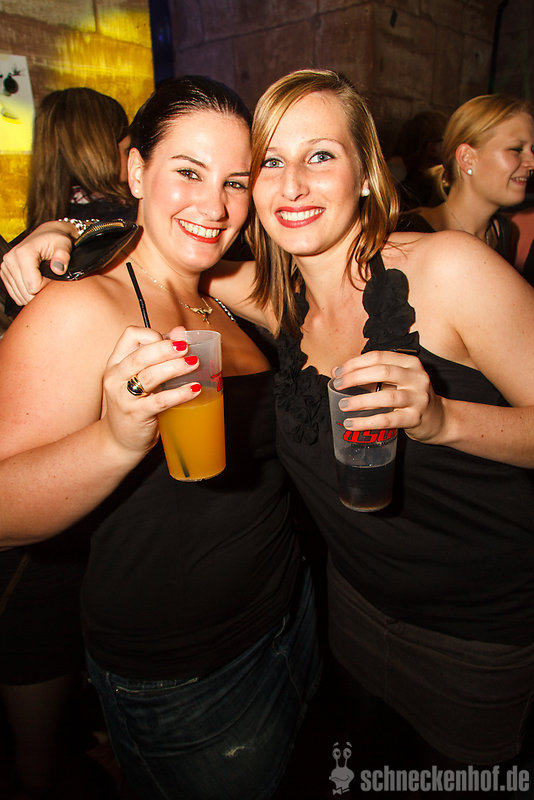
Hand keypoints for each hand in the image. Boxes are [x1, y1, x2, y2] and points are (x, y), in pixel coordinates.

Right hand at [0, 220, 76, 304]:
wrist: (46, 236)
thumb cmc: (55, 240)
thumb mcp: (63, 245)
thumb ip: (63, 256)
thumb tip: (59, 269)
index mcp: (23, 253)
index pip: (33, 287)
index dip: (46, 286)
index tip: (52, 277)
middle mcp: (11, 260)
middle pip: (25, 293)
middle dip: (40, 291)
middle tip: (48, 278)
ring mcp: (6, 267)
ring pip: (20, 296)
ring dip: (33, 293)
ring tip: (42, 279)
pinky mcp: (5, 273)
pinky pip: (15, 294)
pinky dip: (26, 293)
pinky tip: (34, 283)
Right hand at [100, 325, 202, 457]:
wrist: (119, 441)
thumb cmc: (134, 405)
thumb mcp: (140, 377)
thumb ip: (158, 355)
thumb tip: (181, 332)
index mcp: (116, 363)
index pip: (130, 336)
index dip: (153, 334)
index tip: (171, 341)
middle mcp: (116, 377)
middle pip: (141, 355)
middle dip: (166, 348)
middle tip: (187, 348)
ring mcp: (124, 397)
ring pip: (149, 376)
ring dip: (175, 368)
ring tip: (194, 364)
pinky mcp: (136, 415)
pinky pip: (160, 401)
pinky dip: (179, 394)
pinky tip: (194, 389)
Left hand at [331, 349, 444, 442]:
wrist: (438, 418)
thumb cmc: (410, 396)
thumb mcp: (396, 380)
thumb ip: (370, 375)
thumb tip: (337, 373)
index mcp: (410, 363)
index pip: (379, 356)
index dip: (355, 363)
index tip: (338, 371)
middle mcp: (417, 377)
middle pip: (382, 372)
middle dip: (355, 377)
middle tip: (337, 385)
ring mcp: (418, 398)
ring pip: (386, 397)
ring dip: (360, 401)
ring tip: (343, 405)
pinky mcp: (415, 418)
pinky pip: (388, 420)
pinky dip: (367, 422)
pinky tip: (352, 424)